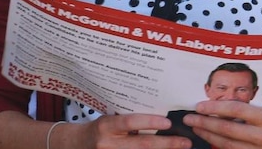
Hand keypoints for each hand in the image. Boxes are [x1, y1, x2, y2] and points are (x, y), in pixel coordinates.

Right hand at [68, 114, 190, 148]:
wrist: (76, 144)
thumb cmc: (99, 128)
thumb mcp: (110, 118)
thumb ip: (130, 119)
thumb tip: (160, 116)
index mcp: (106, 125)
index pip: (130, 122)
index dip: (149, 122)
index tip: (169, 122)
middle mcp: (107, 143)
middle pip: (141, 144)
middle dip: (166, 144)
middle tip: (185, 142)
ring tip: (180, 148)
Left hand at [184, 102, 261, 148]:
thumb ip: (247, 113)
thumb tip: (220, 111)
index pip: (236, 110)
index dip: (215, 107)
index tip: (199, 106)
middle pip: (227, 129)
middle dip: (205, 123)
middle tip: (189, 118)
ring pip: (227, 145)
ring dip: (208, 137)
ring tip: (196, 130)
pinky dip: (220, 148)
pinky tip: (211, 142)